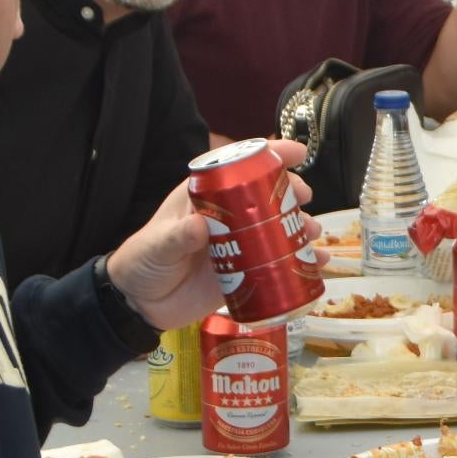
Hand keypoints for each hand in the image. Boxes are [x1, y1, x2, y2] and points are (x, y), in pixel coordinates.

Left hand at [107, 140, 312, 331]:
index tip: (296, 152)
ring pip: (277, 229)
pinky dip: (299, 264)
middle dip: (290, 192)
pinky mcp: (246, 274)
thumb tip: (200, 227)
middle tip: (305, 197)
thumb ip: (176, 238)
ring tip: (313, 232)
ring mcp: (239, 245)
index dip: (269, 156)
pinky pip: (278, 264)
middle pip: (266, 196)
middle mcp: (227, 217)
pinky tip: (317, 265)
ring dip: (300, 227)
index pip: (239, 168)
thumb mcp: (156, 246)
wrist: (139, 305)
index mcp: (205, 198)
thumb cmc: (143, 262)